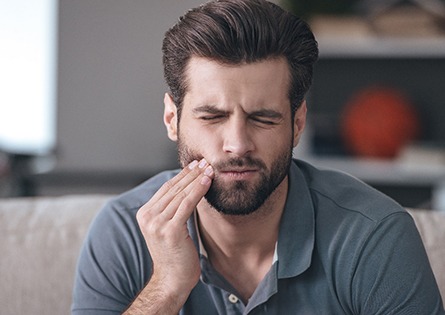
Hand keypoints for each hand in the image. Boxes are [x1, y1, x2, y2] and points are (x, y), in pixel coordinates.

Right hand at [136, 159, 213, 300]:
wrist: (172, 281)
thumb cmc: (175, 255)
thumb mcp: (168, 228)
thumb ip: (171, 210)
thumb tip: (187, 189)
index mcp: (144, 214)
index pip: (166, 188)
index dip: (182, 175)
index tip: (195, 165)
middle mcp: (147, 217)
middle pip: (173, 188)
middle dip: (191, 173)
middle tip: (205, 161)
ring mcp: (157, 223)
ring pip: (180, 194)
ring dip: (197, 179)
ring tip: (209, 169)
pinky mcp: (170, 230)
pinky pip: (187, 204)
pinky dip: (198, 190)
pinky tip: (207, 181)